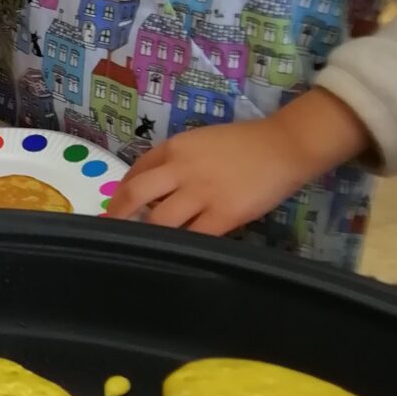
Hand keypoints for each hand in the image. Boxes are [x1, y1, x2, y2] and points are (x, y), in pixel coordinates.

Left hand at [106, 90, 371, 235]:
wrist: (285, 145)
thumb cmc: (245, 143)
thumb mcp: (201, 142)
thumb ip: (176, 162)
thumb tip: (156, 189)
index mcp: (174, 148)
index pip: (136, 170)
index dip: (121, 190)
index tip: (115, 206)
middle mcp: (180, 169)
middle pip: (135, 194)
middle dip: (118, 214)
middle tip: (111, 230)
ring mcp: (201, 193)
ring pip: (159, 221)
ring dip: (148, 235)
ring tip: (144, 246)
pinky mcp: (223, 215)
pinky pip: (194, 237)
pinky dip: (182, 246)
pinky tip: (177, 253)